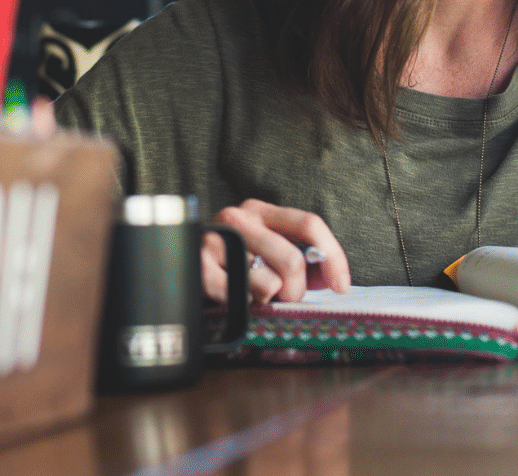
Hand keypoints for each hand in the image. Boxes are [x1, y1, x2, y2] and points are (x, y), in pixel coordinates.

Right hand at [202, 199, 351, 303]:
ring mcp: (217, 240)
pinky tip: (236, 300)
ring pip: (269, 284)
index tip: (341, 286)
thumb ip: (304, 263)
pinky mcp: (200, 266)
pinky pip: (240, 296)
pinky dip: (245, 306)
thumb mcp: (268, 255)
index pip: (309, 224)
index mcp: (260, 211)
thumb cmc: (231, 267)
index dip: (333, 257)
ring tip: (252, 296)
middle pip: (293, 261)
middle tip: (284, 299)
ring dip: (267, 300)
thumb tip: (332, 278)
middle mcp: (238, 218)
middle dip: (296, 292)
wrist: (176, 270)